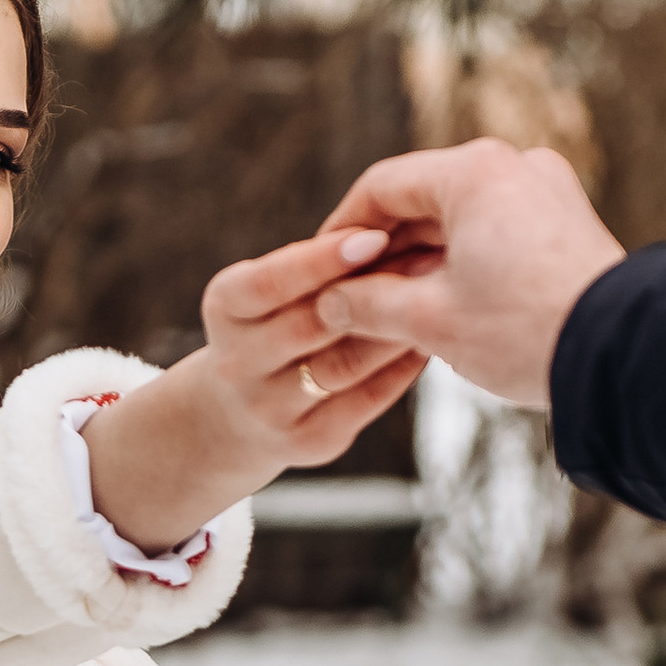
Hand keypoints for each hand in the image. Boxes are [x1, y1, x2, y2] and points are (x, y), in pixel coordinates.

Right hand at [81, 226, 423, 554]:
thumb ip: (311, 264)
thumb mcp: (267, 290)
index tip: (373, 236)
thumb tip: (387, 224)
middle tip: (430, 258)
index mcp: (225, 308)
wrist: (234, 416)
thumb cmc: (270, 326)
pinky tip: (430, 338)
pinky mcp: (308, 442)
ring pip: (346, 363)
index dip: (321, 259)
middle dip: (373, 287)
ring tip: (440, 294)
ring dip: (397, 326)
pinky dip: (403, 366)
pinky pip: (368, 398)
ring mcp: (270, 409)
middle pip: (312, 323)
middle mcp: (238, 363)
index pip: (270, 281)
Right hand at [312, 140, 623, 409]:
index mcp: (472, 171)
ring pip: (461, 219)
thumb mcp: (430, 321)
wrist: (622, 356)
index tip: (320, 272)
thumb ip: (367, 304)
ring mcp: (547, 191)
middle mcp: (513, 165)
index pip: (381, 187)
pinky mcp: (569, 223)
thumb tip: (330, 302)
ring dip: (422, 261)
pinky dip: (464, 262)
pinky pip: (498, 232)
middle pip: (423, 200)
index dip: (341, 232)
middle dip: (384, 252)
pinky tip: (444, 306)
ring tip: (391, 311)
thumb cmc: (524, 331)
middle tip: (349, 298)